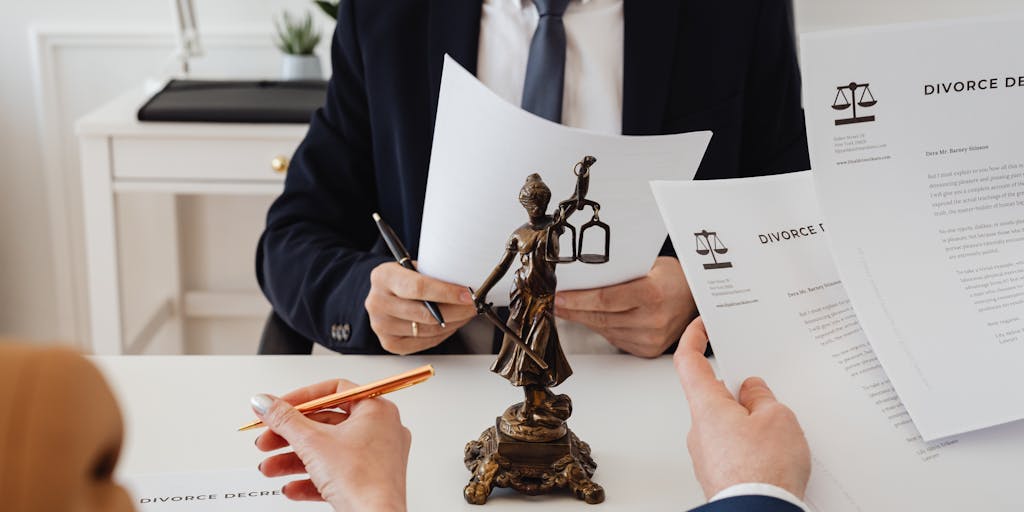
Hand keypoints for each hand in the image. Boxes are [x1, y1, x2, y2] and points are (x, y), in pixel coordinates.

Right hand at [251, 379, 410, 511]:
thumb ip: (284, 419)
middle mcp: (381, 429)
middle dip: (290, 435)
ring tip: (270, 467)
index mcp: (376, 410)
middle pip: (326, 423)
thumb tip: (265, 402)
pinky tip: (291, 487)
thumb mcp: (312, 442)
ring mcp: (377, 456)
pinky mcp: (369, 480)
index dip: (301, 398)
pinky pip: (336, 473)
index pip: (333, 391)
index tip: (278, 407)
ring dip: (293, 459)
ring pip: (327, 451)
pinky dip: (311, 478)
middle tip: (267, 439)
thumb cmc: (361, 480)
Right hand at [366, 262, 476, 353]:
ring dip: (454, 322)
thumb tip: (466, 287)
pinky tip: (451, 323)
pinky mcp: (389, 343)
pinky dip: (443, 334)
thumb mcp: (415, 268)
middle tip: (474, 305)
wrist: (385, 293)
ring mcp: (381, 326)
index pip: (419, 287)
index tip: (467, 295)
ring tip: (465, 313)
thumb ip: (434, 275)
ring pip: (429, 330)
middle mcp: (377, 302)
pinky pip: (425, 342)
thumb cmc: (404, 279)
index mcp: (383, 277)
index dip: (447, 293)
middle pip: (426, 313)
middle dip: (457, 310)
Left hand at [554, 256, 696, 356]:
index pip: (605, 299)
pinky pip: (614, 338)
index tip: (559, 295)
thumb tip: (581, 277)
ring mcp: (650, 338)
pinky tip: (590, 317)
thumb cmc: (672, 278)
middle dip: (573, 309)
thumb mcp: (648, 266)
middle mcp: (653, 320)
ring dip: (583, 319)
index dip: (577, 299)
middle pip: (600, 316)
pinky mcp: (647, 349)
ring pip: (604, 329)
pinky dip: (599, 327)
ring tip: (567, 308)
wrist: (696, 299)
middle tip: (555, 301)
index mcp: (653, 294)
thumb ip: (618, 273)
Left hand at [674, 317, 810, 499]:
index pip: (689, 361)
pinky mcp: (719, 474)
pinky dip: (752, 445)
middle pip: (715, 395)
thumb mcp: (777, 418)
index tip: (701, 325)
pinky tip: (774, 454)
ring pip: (727, 424)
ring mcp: (707, 454)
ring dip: (750, 422)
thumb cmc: (763, 472)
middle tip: (768, 395)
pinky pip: (734, 448)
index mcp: (707, 406)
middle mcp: (699, 429)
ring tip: (779, 434)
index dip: (693, 338)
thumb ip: (762, 397)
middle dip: (742, 392)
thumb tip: (753, 392)